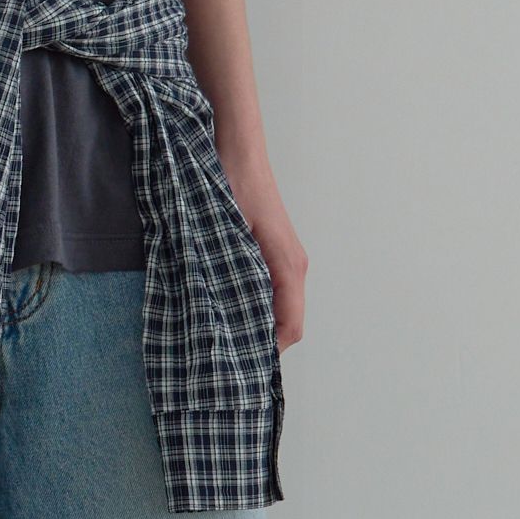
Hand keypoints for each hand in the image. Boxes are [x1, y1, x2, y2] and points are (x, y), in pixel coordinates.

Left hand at [225, 154, 306, 350]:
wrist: (238, 151)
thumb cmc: (233, 186)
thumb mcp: (229, 236)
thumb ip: (234, 279)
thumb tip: (229, 321)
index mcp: (288, 267)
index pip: (290, 327)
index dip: (269, 353)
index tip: (242, 368)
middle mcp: (294, 266)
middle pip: (287, 322)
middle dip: (261, 343)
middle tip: (227, 359)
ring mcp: (286, 259)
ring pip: (278, 307)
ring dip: (256, 323)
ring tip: (224, 337)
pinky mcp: (274, 251)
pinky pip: (270, 290)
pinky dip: (253, 305)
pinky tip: (227, 307)